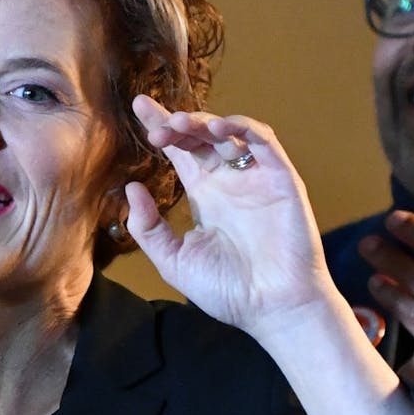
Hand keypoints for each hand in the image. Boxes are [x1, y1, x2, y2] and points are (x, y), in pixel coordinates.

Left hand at [126, 94, 413, 414]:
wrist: (273, 308)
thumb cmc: (229, 291)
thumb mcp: (174, 260)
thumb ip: (149, 228)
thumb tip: (131, 188)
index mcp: (206, 197)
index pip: (181, 152)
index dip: (162, 127)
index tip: (139, 106)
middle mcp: (230, 182)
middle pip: (201, 136)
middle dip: (178, 123)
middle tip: (156, 126)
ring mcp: (257, 177)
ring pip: (230, 132)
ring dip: (205, 122)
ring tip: (181, 125)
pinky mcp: (282, 178)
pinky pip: (264, 141)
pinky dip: (242, 127)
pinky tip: (218, 128)